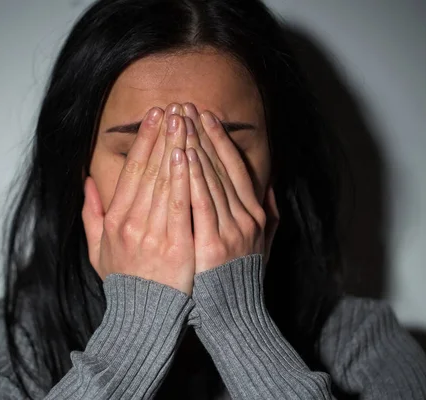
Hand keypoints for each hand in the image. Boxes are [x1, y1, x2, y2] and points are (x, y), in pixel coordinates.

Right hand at [82, 104, 194, 294]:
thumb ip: (92, 214)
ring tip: (185, 120)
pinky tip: (189, 155)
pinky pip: (180, 205)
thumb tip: (87, 183)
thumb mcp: (98, 250)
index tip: (154, 117)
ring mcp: (153, 234)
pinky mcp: (177, 246)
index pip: (131, 172)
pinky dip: (183, 178)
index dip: (144, 141)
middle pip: (149, 170)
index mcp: (115, 220)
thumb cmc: (124, 281)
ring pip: (165, 182)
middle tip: (173, 107)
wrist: (144, 316)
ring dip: (175, 147)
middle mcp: (132, 223)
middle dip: (162, 135)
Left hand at [182, 103, 279, 272]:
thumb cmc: (236, 277)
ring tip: (181, 119)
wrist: (232, 314)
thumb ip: (267, 214)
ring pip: (212, 178)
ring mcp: (232, 229)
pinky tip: (183, 154)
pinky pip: (202, 203)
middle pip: (222, 166)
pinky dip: (194, 177)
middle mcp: (246, 216)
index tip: (203, 114)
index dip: (219, 138)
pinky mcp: (215, 244)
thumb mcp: (260, 244)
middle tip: (185, 105)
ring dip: (195, 146)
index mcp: (254, 212)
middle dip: (202, 133)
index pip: (235, 166)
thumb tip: (270, 187)